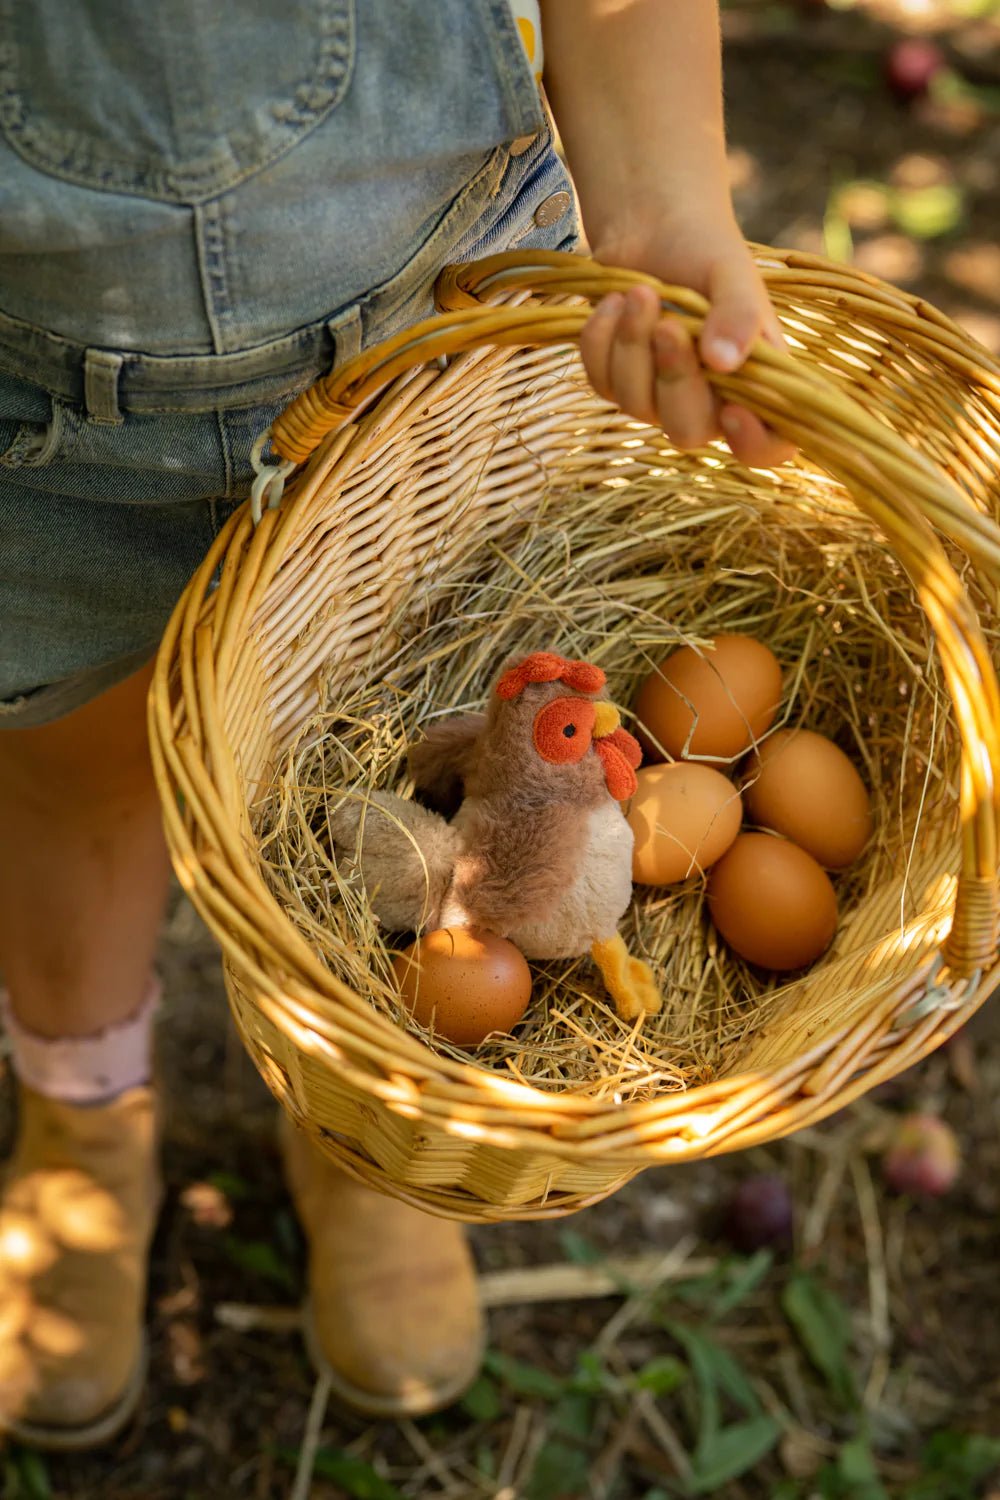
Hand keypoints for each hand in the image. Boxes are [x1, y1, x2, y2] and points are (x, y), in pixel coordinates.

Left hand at [579, 219, 795, 468]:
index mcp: (756, 379)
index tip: (735, 410)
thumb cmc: (705, 248)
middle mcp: (710, 399)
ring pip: (636, 405)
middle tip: (669, 325)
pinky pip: (601, 382)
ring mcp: (658, 396)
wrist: (651, 224)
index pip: (770, 446)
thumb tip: (724, 364)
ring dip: (633, 346)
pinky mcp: (615, 381)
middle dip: (674, 379)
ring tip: (640, 292)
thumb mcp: (733, 272)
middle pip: (689, 432)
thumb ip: (740, 314)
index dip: (754, 445)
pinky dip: (601, 339)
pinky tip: (613, 301)